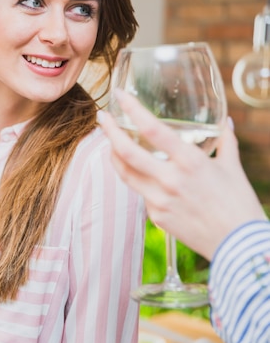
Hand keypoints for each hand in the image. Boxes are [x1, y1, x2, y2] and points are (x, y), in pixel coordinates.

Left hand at [98, 90, 266, 259]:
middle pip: (127, 152)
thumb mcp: (232, 168)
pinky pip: (141, 193)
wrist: (240, 246)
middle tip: (101, 117)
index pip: (153, 130)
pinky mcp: (156, 216)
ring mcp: (159, 200)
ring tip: (110, 143)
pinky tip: (141, 174)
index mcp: (190, 162)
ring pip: (126, 174)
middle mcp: (170, 180)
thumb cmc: (239, 204)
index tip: (119, 96)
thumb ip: (225, 142)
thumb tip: (225, 122)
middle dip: (109, 132)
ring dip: (114, 156)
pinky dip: (139, 180)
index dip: (133, 110)